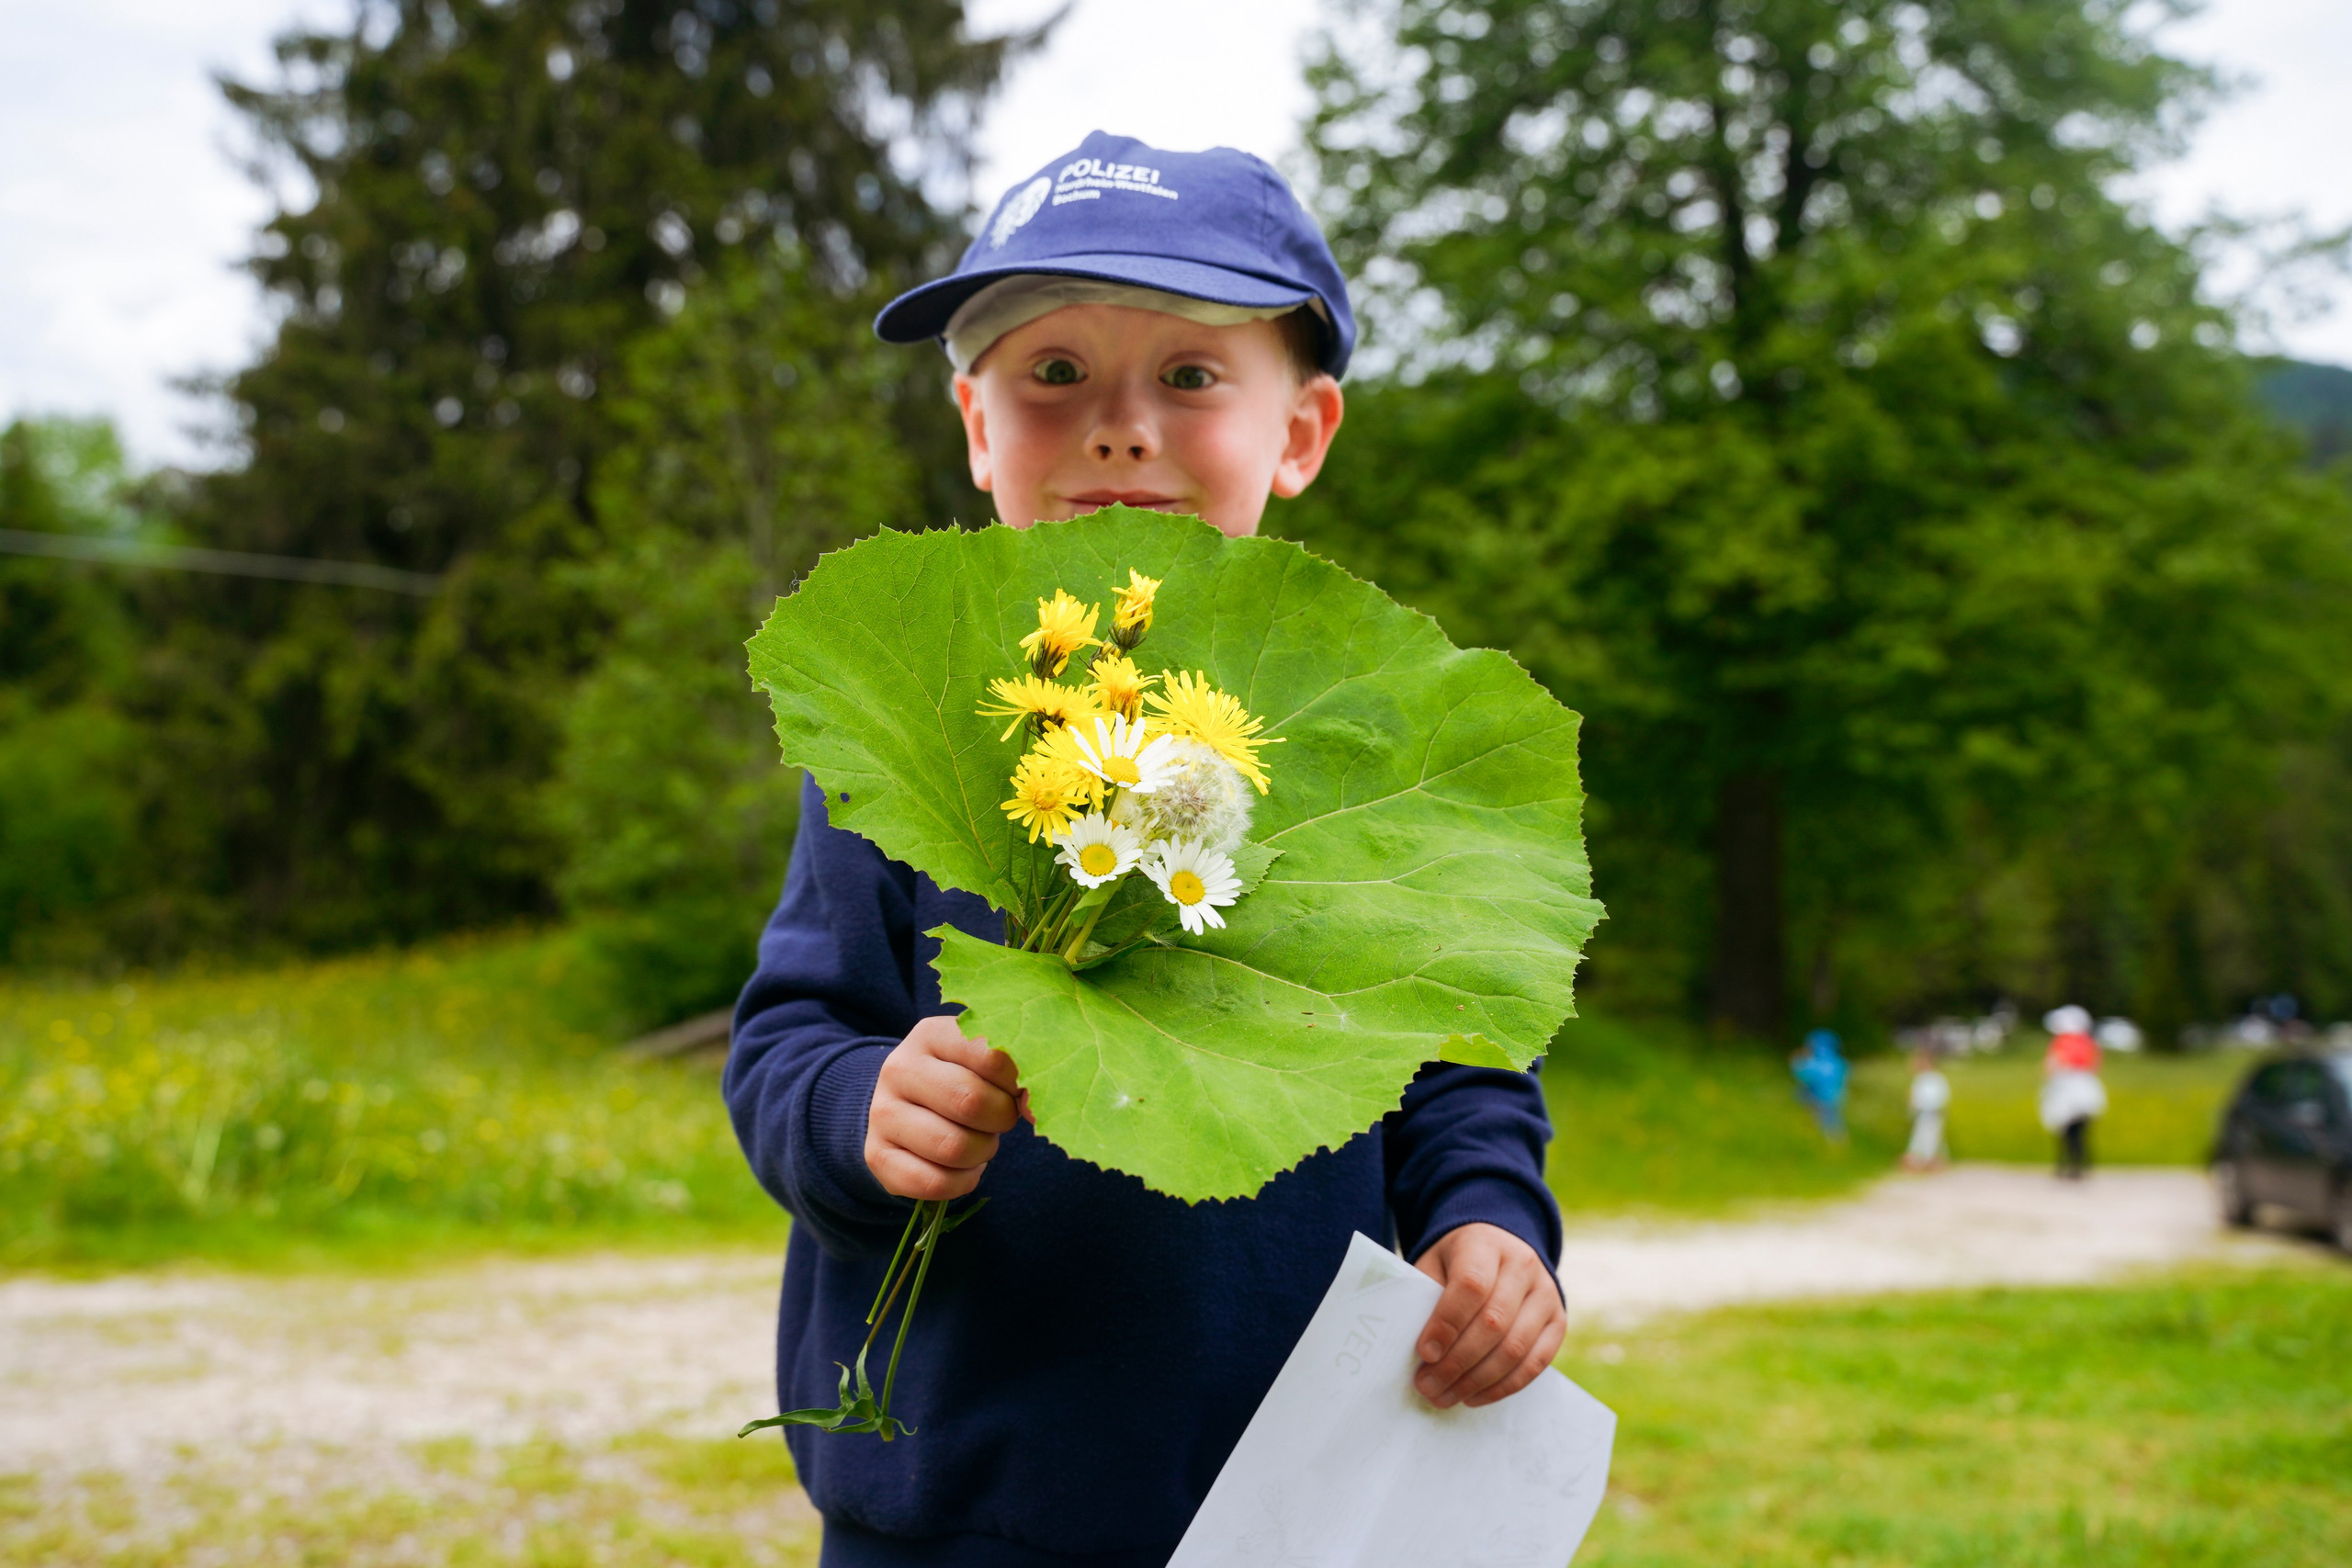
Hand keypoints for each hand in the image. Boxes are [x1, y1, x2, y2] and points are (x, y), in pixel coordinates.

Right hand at [864, 1015, 1029, 1200]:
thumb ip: (1018, 1074)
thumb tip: (1038, 1110)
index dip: (1019, 1081)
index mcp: (932, 1034)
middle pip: (971, 1102)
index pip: (991, 1056)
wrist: (906, 1107)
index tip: (1018, 1088)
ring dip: (982, 1152)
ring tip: (980, 1141)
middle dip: (1001, 1119)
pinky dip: (962, 1182)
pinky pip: (933, 1183)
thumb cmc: (962, 1079)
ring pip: (953, 1147)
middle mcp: (899, 1068)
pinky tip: (964, 1168)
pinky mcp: (876, 1157)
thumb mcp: (986, 1063)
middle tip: (1000, 1119)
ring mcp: (882, 1113)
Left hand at [1411, 1222, 1565, 1408]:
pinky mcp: (1557, 1321)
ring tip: (1445, 1396)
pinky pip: (1536, 1362)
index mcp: (1485, 1244)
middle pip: (1494, 1322)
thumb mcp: (1433, 1264)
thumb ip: (1426, 1298)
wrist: (1498, 1248)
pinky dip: (1503, 1387)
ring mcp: (1546, 1293)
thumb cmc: (1455, 1262)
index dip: (1447, 1324)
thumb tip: (1419, 1353)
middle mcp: (1522, 1265)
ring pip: (1516, 1348)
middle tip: (1427, 1386)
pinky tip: (1473, 1396)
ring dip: (1477, 1381)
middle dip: (1457, 1362)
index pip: (1471, 1285)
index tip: (1424, 1353)